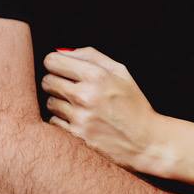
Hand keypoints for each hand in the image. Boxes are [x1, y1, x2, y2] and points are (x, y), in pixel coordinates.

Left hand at [43, 47, 161, 172]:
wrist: (145, 142)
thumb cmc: (133, 104)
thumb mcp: (120, 72)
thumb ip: (90, 56)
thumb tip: (61, 51)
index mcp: (97, 76)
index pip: (53, 61)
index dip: (55, 63)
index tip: (62, 69)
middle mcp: (85, 96)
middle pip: (47, 81)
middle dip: (56, 82)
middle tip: (70, 88)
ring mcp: (79, 118)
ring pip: (50, 102)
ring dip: (59, 102)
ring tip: (79, 106)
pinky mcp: (76, 137)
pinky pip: (53, 121)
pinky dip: (62, 120)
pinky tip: (79, 120)